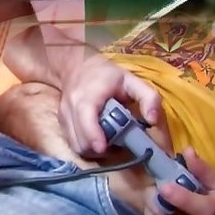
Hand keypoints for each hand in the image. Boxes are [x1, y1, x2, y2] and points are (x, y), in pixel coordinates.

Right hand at [2, 25, 163, 156]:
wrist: (76, 65)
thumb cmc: (106, 74)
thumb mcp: (131, 80)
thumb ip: (147, 97)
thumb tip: (153, 121)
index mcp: (88, 96)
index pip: (85, 119)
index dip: (93, 136)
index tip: (104, 148)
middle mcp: (71, 107)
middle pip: (80, 140)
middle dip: (99, 149)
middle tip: (116, 145)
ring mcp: (64, 115)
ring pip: (75, 145)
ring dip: (93, 150)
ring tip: (108, 141)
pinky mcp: (61, 122)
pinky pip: (72, 142)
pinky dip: (86, 145)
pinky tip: (97, 138)